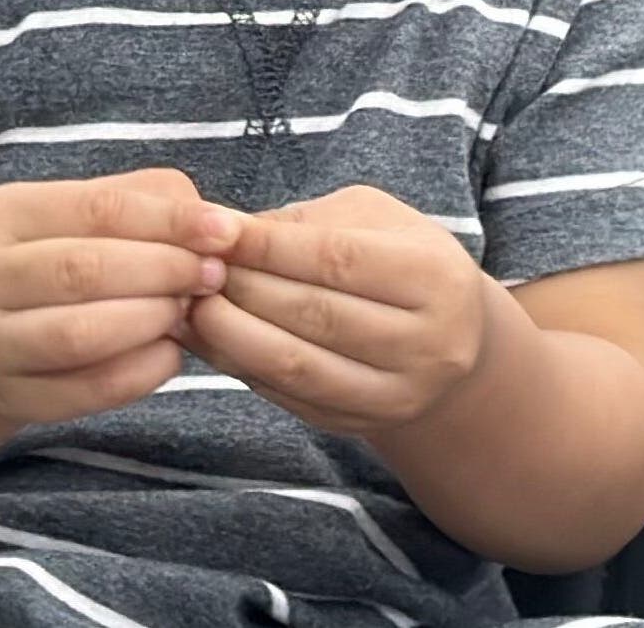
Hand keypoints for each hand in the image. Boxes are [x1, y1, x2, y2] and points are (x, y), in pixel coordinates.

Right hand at [0, 167, 238, 424]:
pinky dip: (141, 372)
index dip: (170, 220)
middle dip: (164, 271)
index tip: (224, 232)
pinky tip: (168, 354)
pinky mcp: (11, 397)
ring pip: (81, 334)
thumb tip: (210, 223)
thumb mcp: (79, 211)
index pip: (98, 208)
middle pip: (86, 270)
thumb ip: (145, 200)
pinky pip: (87, 390)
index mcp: (3, 213)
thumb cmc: (53, 256)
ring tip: (185, 311)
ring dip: (151, 321)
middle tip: (211, 276)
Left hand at [181, 184, 495, 436]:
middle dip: (242, 288)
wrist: (452, 340)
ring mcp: (397, 394)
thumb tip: (223, 229)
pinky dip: (241, 367)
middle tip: (192, 267)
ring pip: (297, 365)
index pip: (338, 260)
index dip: (268, 247)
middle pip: (314, 315)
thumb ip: (304, 221)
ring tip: (191, 305)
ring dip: (231, 335)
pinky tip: (210, 341)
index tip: (215, 230)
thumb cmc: (400, 259)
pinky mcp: (363, 425)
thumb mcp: (373, 219)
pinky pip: (289, 397)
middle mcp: (428, 343)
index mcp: (434, 276)